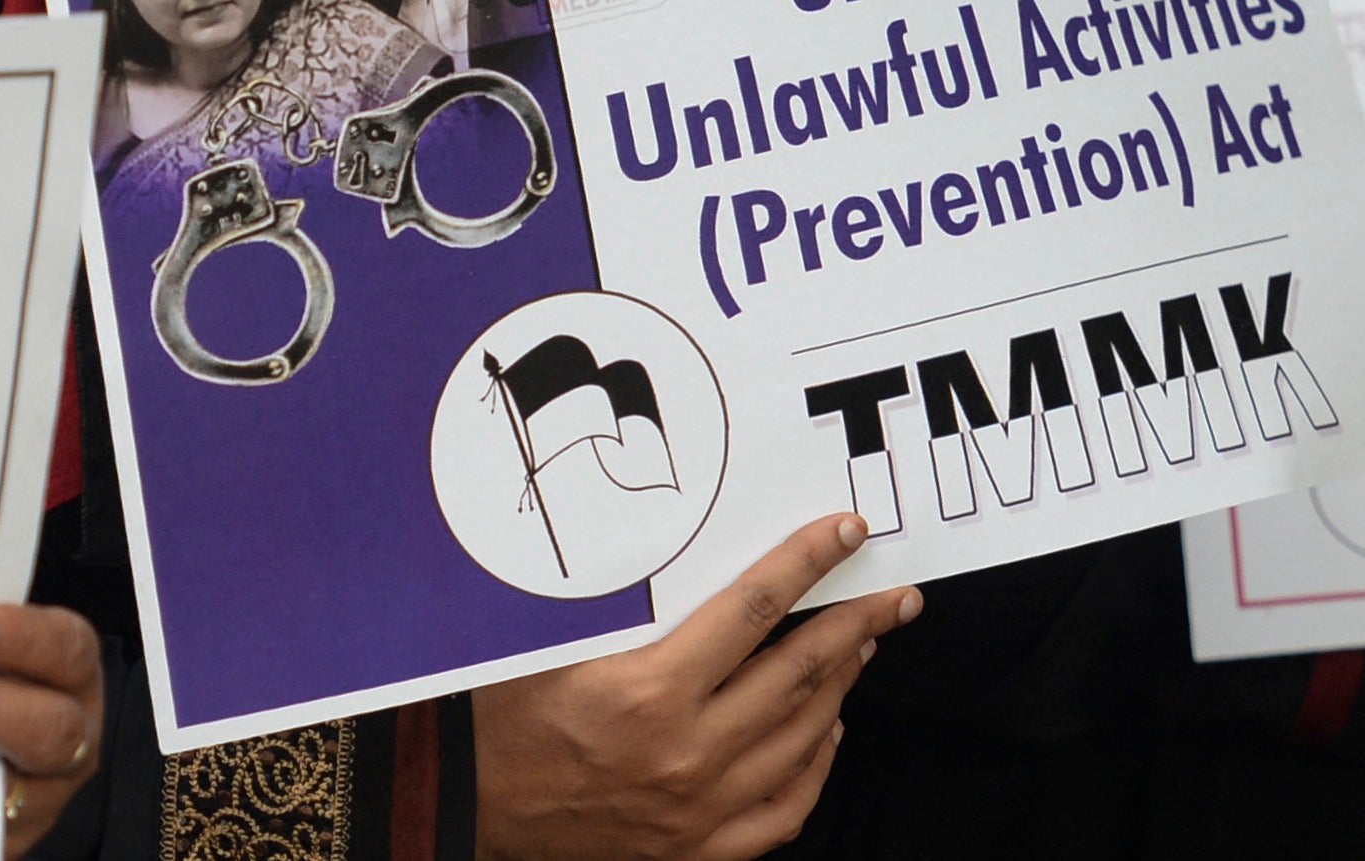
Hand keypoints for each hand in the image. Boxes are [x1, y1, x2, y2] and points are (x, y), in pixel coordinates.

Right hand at [474, 514, 918, 860]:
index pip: (754, 610)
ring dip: (841, 685)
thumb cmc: (505, 712)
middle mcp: (685, 754)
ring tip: (860, 646)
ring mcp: (698, 810)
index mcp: (650, 692)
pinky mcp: (696, 850)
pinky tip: (827, 732)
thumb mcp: (557, 639)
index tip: (846, 535)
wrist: (469, 803)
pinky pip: (785, 809)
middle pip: (798, 674)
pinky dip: (816, 765)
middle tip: (894, 595)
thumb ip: (625, 601)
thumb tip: (691, 540)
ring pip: (802, 738)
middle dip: (856, 625)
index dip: (807, 565)